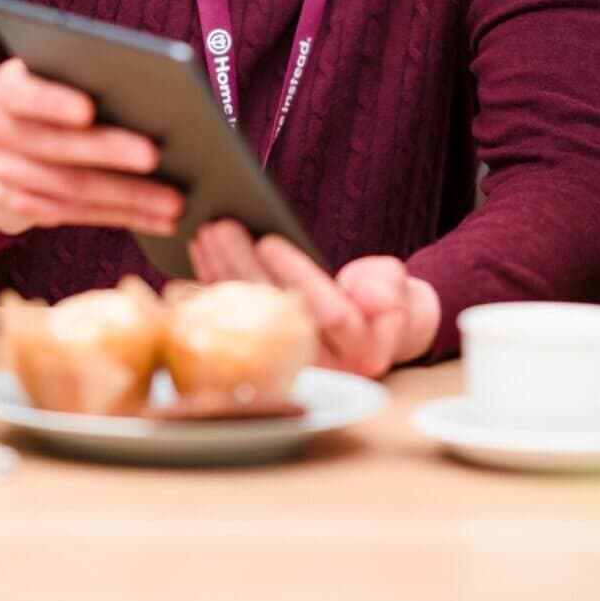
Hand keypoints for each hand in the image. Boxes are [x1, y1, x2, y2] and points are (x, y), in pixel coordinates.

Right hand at [0, 58, 182, 237]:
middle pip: (57, 147)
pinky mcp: (22, 205)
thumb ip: (84, 79)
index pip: (27, 95)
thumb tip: (150, 90)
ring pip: (70, 190)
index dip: (54, 103)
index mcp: (8, 91)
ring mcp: (5, 174)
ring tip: (174, 201)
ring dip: (127, 198)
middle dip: (108, 153)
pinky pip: (76, 215)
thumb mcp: (52, 78)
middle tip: (153, 156)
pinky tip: (159, 219)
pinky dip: (122, 217)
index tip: (87, 110)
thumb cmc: (50, 94)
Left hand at [190, 219, 440, 377]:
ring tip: (206, 235)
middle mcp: (323, 371)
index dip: (297, 275)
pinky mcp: (261, 363)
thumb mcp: (398, 288)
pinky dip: (214, 291)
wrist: (373, 335)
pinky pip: (231, 328)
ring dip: (222, 276)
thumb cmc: (386, 304)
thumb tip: (364, 293)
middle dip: (244, 269)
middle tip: (222, 228)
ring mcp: (289, 372)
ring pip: (246, 323)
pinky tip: (201, 261)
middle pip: (275, 318)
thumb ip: (387, 287)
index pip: (329, 314)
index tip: (269, 241)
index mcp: (363, 353)